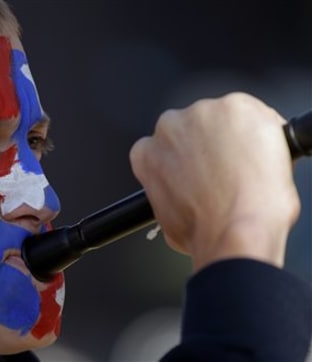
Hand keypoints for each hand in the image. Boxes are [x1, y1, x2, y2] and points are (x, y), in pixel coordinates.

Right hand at [129, 93, 299, 270]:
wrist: (236, 229)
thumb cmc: (205, 231)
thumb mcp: (169, 219)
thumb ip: (172, 193)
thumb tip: (186, 197)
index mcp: (147, 153)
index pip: (165, 146)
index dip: (186, 159)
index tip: (200, 170)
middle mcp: (169, 126)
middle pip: (193, 128)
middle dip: (209, 145)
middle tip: (228, 172)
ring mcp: (202, 113)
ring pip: (224, 119)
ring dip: (235, 138)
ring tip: (250, 170)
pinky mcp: (237, 106)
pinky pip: (257, 116)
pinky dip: (267, 133)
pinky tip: (268, 160)